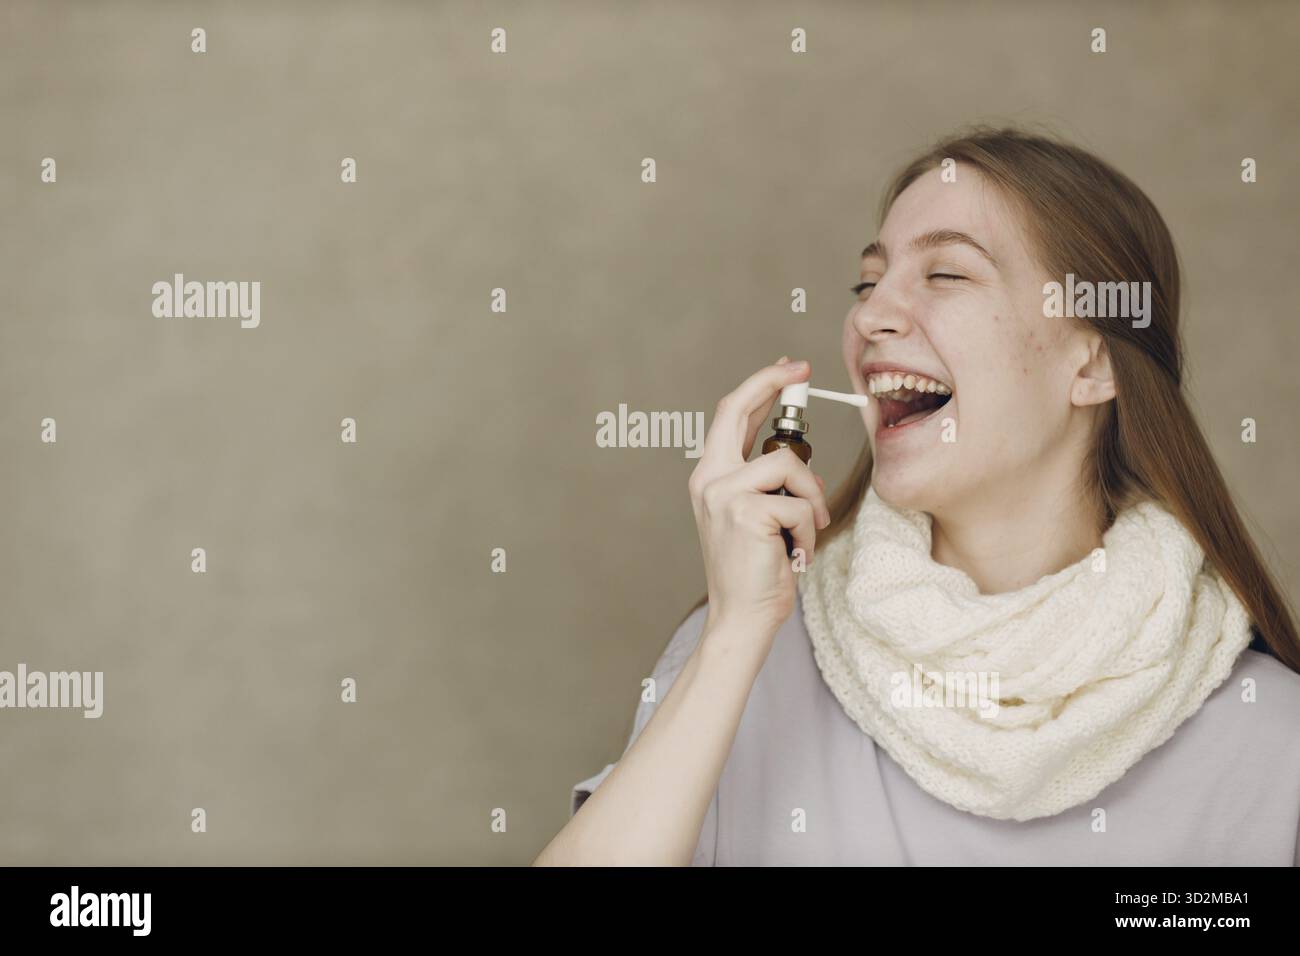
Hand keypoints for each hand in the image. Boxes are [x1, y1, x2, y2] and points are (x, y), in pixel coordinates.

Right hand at [687, 358, 830, 643]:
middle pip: (738, 410)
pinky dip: (809, 530)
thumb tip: (803, 461)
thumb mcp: (764, 517)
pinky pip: (800, 504)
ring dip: (811, 501)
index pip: (730, 416)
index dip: (759, 387)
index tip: (787, 369)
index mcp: (710, 478)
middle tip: (801, 369)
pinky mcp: (746, 512)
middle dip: (772, 383)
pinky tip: (794, 553)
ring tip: (802, 534)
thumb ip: (773, 484)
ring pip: (790, 466)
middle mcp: (709, 480)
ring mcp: (723, 494)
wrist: (742, 617)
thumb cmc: (757, 571)